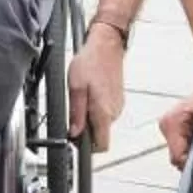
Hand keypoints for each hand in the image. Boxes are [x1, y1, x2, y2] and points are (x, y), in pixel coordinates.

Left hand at [66, 27, 126, 143]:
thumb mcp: (75, 87)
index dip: (87, 147)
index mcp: (104, 112)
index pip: (101, 146)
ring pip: (102, 123)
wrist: (107, 45)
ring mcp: (118, 106)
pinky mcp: (118, 100)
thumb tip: (74, 133)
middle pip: (100, 135)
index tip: (76, 139)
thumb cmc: (91, 62)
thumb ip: (76, 113)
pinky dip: (96, 108)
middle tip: (75, 110)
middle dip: (86, 129)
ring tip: (83, 96)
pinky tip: (90, 92)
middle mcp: (114, 112)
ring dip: (90, 117)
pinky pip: (106, 112)